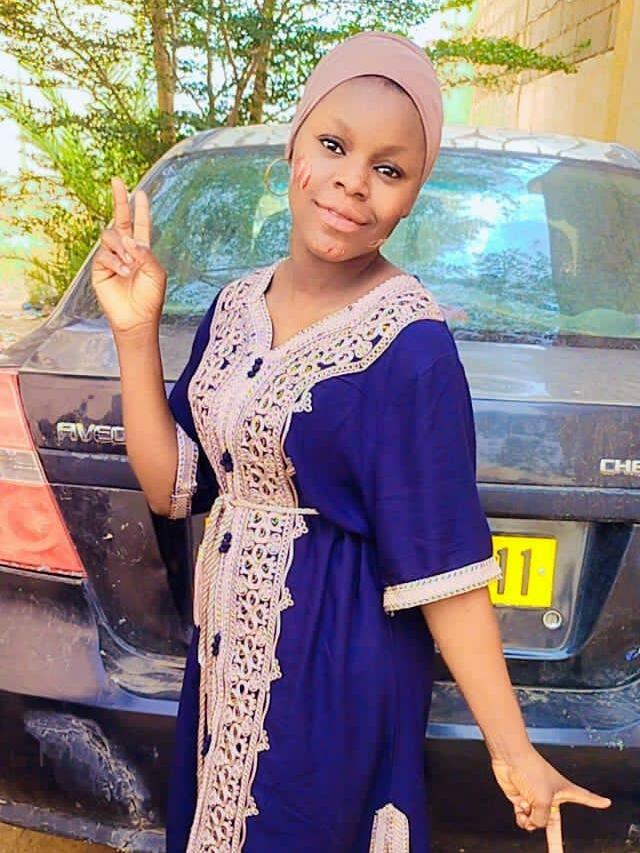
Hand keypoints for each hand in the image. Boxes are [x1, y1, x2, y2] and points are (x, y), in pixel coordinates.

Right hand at [92, 177, 166, 335]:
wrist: (136, 318)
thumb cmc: (150, 298)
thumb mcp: (156, 273)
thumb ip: (146, 253)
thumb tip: (128, 238)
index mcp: (143, 250)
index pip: (140, 225)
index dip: (139, 209)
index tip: (139, 192)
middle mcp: (126, 250)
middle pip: (120, 220)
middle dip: (119, 200)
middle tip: (117, 182)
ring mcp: (112, 257)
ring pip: (110, 236)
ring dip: (121, 247)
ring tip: (130, 264)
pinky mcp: (100, 267)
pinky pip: (104, 254)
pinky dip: (114, 261)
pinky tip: (122, 272)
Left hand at [491, 747, 610, 850]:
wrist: (510, 758)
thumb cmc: (531, 770)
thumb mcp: (544, 800)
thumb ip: (542, 819)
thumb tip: (533, 824)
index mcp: (564, 792)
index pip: (585, 797)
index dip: (596, 801)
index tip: (605, 802)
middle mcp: (551, 797)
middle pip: (555, 824)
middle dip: (555, 842)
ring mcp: (535, 799)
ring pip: (536, 822)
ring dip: (530, 820)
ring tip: (528, 807)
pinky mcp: (522, 799)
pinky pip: (523, 818)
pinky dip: (521, 817)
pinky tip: (520, 807)